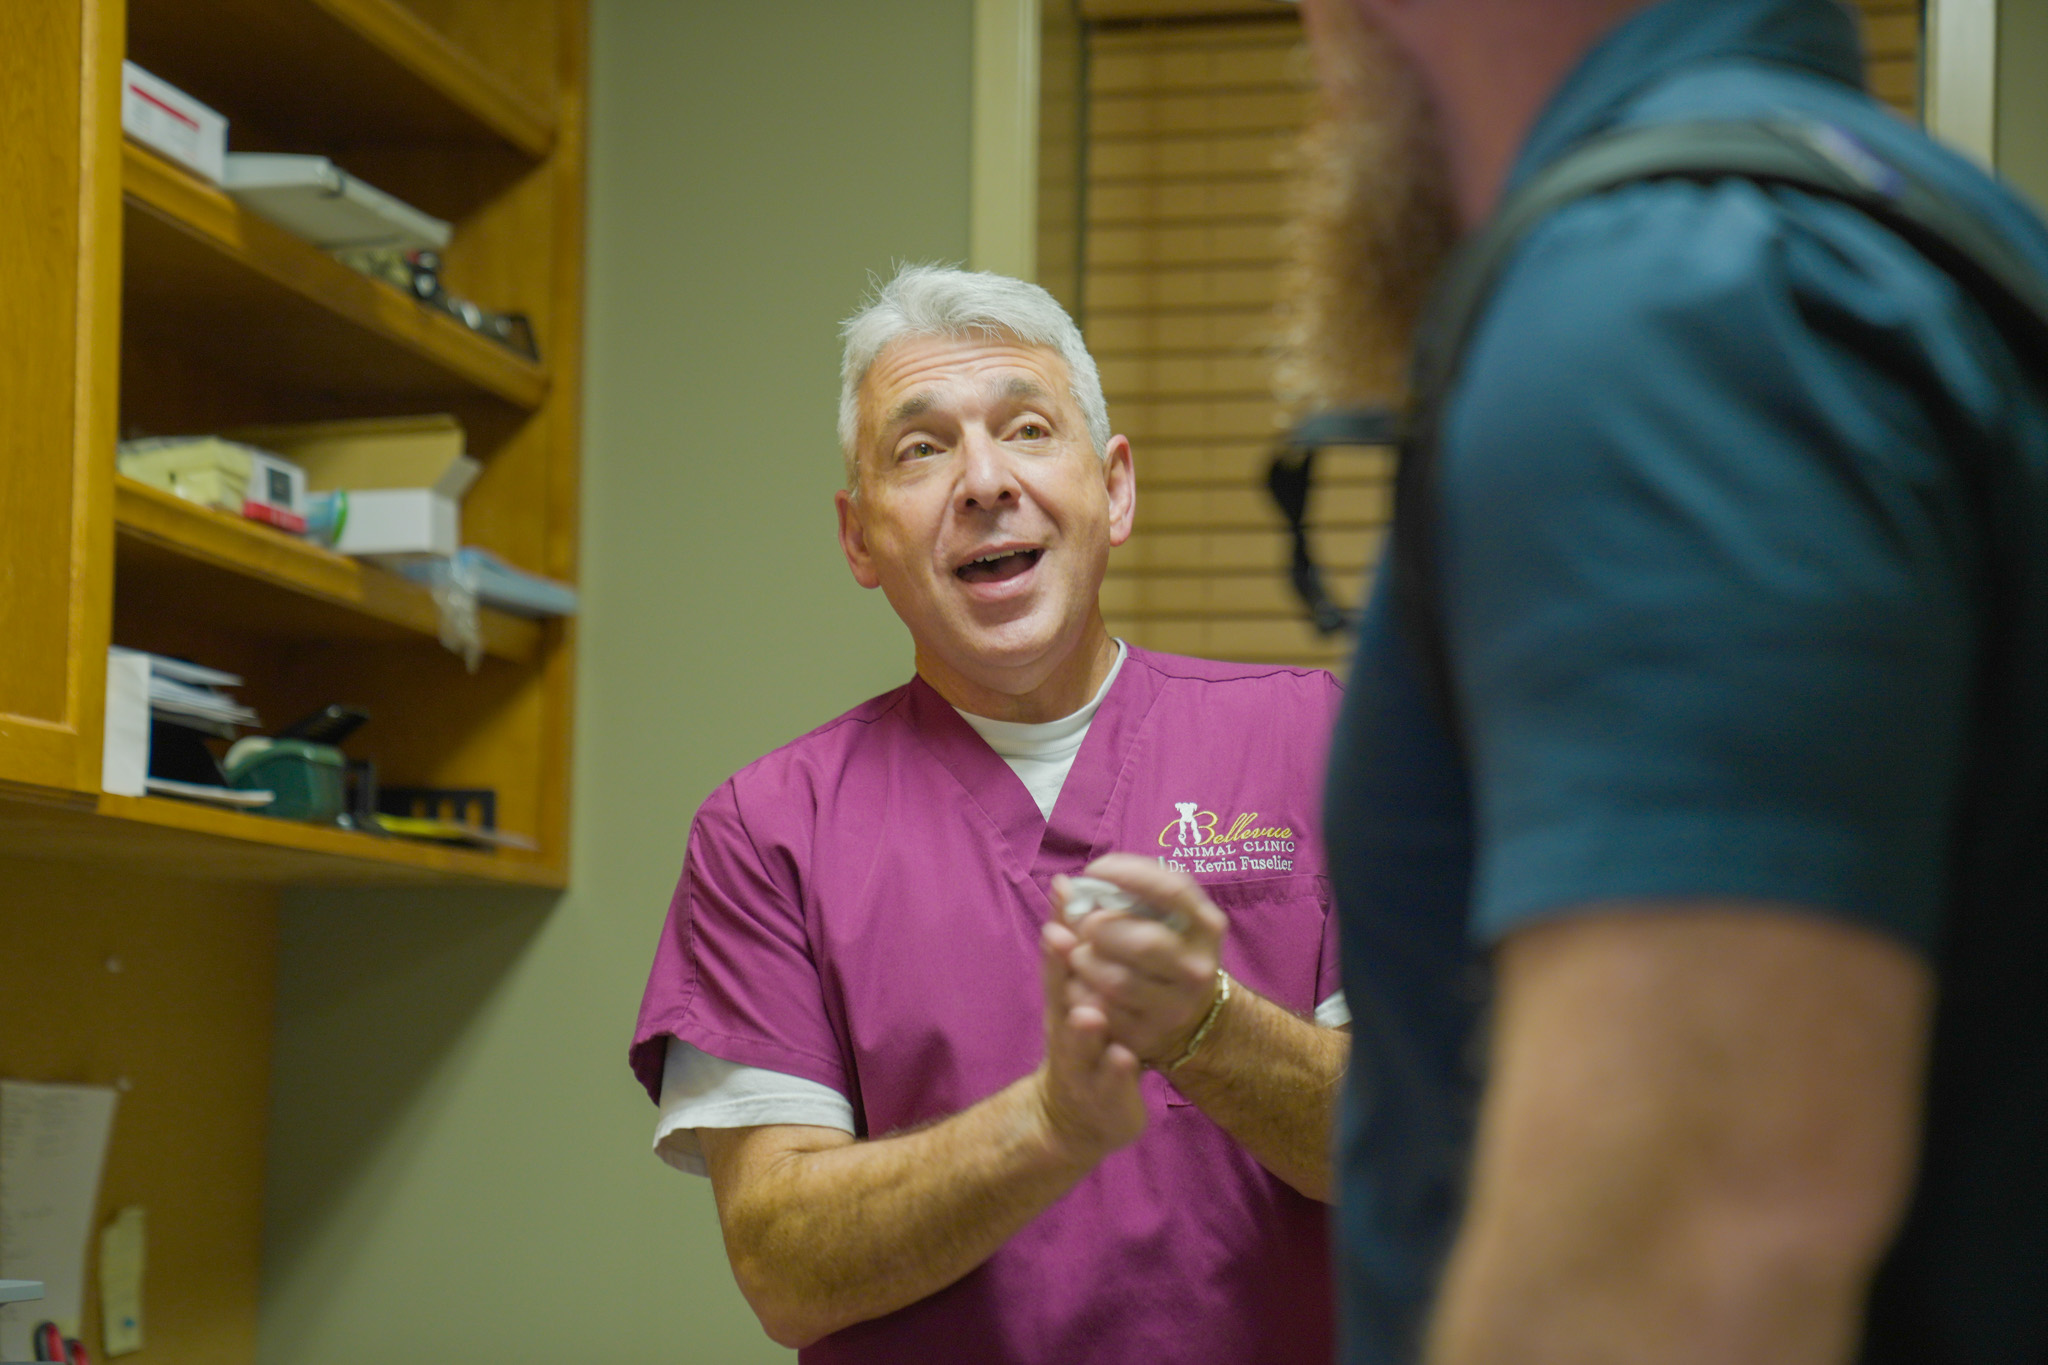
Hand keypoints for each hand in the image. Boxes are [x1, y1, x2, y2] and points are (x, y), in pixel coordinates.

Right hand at [1033, 917, 1145, 1161]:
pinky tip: (1126, 1058)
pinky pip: (1110, 1081)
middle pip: (1059, 997)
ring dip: (1083, 1028)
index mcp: (1062, 998)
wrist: (1074, 1114)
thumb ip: (1071, 941)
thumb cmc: (1080, 1037)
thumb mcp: (1070, 990)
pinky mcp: (1104, 1093)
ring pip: (1079, 1044)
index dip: (1057, 935)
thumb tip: (1066, 882)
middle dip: (1061, 972)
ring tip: (1090, 1014)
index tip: (1062, 905)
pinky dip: (1116, 1070)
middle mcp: (1065, 1028)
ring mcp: (1082, 1063)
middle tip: (1064, 944)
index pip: (1056, 961)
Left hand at [1052, 854, 1228, 1067]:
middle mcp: (1198, 968)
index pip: (1172, 891)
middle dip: (1101, 927)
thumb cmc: (1163, 950)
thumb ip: (1115, 895)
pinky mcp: (1149, 1036)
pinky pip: (1101, 1011)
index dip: (1128, 874)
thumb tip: (1062, 886)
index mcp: (1206, 926)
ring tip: (1078, 954)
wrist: (1187, 1014)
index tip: (1094, 871)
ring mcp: (1176, 1007)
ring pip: (1118, 981)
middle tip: (1085, 924)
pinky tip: (1078, 982)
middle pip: (1145, 942)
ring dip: (1084, 961)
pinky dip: (1079, 992)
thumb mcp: (1157, 918)